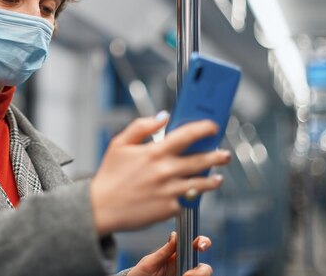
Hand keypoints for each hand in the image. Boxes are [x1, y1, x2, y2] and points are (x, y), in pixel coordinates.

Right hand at [90, 115, 229, 234]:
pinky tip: (191, 194)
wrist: (101, 209)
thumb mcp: (119, 144)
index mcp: (154, 153)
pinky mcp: (169, 209)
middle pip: (201, 161)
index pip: (186, 135)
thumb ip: (141, 126)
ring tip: (217, 178)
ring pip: (200, 184)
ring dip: (212, 180)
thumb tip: (163, 116)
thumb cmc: (109, 176)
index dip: (203, 129)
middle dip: (217, 156)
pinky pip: (185, 201)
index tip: (212, 127)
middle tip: (224, 155)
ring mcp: (169, 192)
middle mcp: (165, 171)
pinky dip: (188, 197)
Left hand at [127, 232, 212, 275]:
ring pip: (202, 275)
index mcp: (176, 256)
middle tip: (188, 275)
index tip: (200, 245)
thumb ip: (163, 251)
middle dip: (203, 271)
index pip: (194, 246)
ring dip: (198, 275)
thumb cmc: (140, 274)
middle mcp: (183, 268)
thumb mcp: (149, 262)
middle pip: (204, 267)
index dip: (202, 242)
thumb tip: (175, 235)